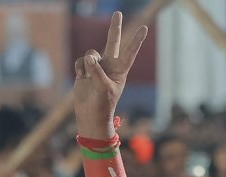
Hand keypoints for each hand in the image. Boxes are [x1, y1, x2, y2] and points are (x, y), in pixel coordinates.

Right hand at [73, 12, 147, 139]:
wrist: (90, 114)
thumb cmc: (102, 104)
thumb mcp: (103, 87)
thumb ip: (97, 70)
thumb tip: (90, 56)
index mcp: (120, 70)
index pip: (130, 52)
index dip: (136, 40)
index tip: (145, 27)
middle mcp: (110, 65)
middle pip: (112, 42)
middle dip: (114, 28)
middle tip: (118, 13)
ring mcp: (97, 67)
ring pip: (91, 54)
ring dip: (89, 63)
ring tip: (90, 77)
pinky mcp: (84, 70)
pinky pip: (80, 62)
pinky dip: (80, 69)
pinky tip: (82, 79)